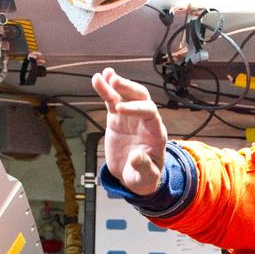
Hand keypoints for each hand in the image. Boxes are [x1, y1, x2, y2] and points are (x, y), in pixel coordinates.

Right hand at [92, 67, 167, 194]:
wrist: (134, 176)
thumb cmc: (144, 178)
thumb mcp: (146, 178)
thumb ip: (144, 167)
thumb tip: (136, 156)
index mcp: (156, 133)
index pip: (150, 112)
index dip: (136, 108)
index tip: (119, 109)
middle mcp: (145, 121)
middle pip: (141, 97)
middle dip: (129, 88)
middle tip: (114, 82)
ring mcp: (131, 117)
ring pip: (126, 95)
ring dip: (116, 84)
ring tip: (105, 75)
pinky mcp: (118, 118)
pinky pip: (112, 100)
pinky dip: (106, 89)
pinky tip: (98, 79)